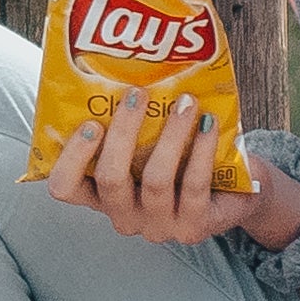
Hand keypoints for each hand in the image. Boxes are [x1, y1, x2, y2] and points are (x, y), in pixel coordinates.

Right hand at [41, 89, 299, 261]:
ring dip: (170, 135)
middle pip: (110, 179)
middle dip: (123, 132)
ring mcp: (158, 226)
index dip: (71, 157)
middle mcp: (124, 217)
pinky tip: (208, 124)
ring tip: (185, 101)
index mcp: (102, 197)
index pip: (65, 187)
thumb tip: (123, 72)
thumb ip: (130, 127)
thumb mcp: (148, 149)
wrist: (234, 195)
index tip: (90, 121)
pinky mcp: (194, 228)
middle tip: (138, 93)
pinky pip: (194, 185)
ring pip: (155, 181)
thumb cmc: (181, 163)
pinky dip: (201, 150)